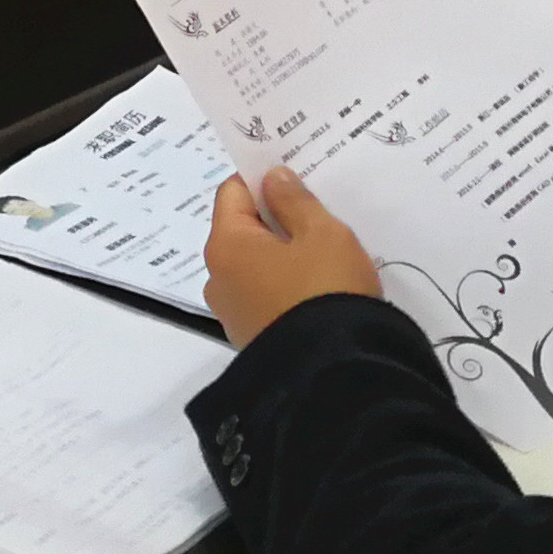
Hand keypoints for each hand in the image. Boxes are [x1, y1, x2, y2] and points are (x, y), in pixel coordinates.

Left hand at [205, 164, 381, 347]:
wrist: (334, 375)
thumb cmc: (325, 289)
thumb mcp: (322, 233)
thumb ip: (295, 200)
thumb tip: (271, 179)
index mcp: (226, 245)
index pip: (233, 192)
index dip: (263, 180)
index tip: (296, 178)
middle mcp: (218, 279)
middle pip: (242, 231)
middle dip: (275, 220)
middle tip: (316, 216)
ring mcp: (232, 314)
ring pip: (254, 266)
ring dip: (281, 256)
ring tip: (322, 255)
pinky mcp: (252, 340)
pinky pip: (264, 297)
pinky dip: (284, 286)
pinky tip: (316, 288)